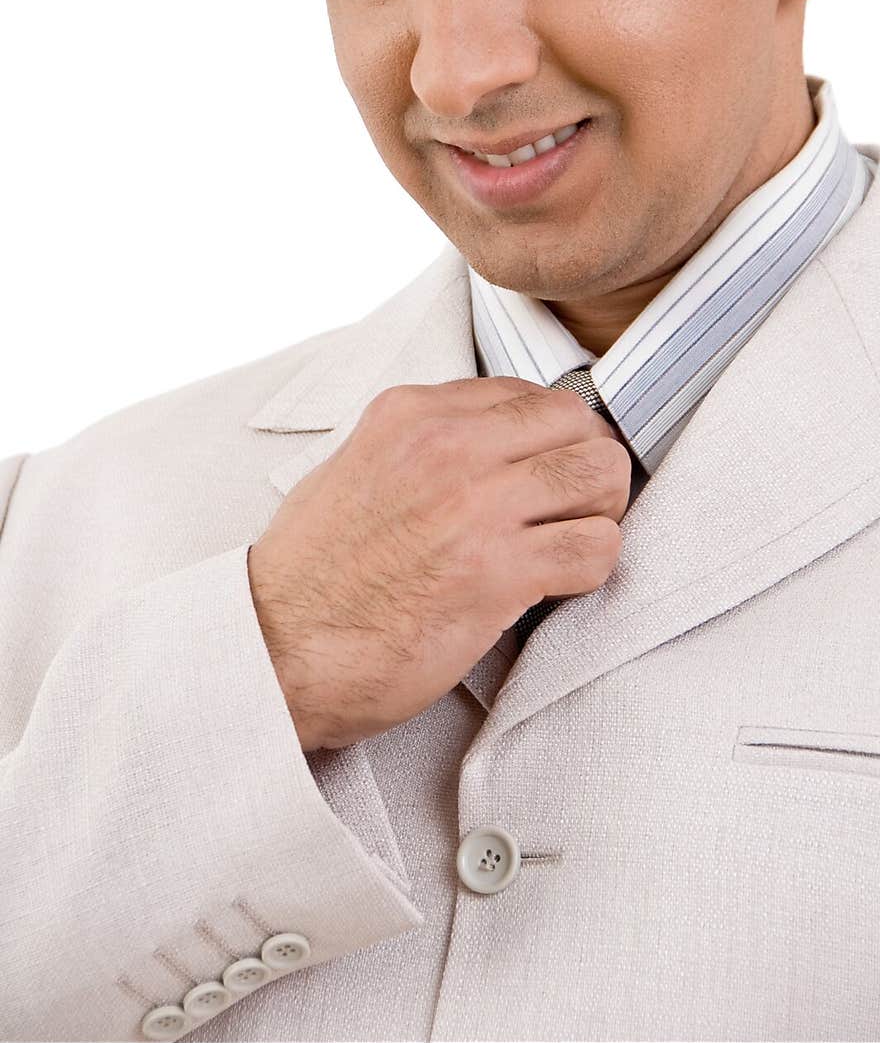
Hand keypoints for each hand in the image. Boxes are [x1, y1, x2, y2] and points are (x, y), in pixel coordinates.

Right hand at [247, 377, 630, 749]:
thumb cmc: (312, 572)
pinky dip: (592, 566)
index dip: (552, 437)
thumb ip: (424, 443)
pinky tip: (558, 583)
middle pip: (578, 423)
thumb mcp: (356, 467)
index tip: (546, 470)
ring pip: (601, 475)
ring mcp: (475, 506)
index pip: (528, 395)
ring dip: (600, 512)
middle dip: (589, 465)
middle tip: (574, 507)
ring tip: (571, 542)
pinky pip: (595, 548)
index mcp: (413, 414)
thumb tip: (491, 444)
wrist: (277, 647)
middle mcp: (447, 447)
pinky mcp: (496, 573)